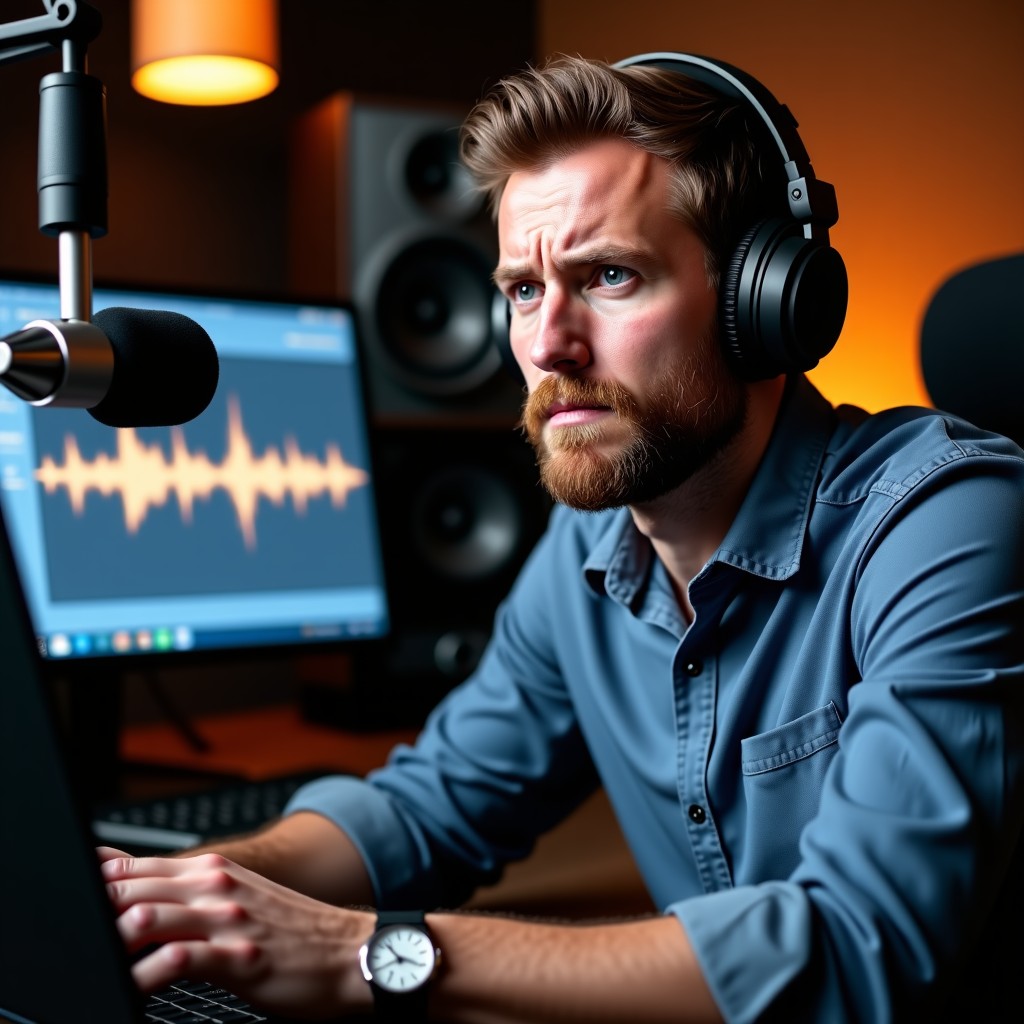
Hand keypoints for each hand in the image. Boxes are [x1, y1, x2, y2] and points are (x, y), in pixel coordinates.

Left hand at [98, 847, 373, 1019]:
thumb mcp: (237, 899)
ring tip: (94, 962)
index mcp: (211, 871)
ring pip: (145, 917)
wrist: (351, 951)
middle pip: (130, 888)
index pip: (132, 866)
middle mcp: (214, 886)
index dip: (93, 882)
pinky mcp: (238, 958)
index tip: (68, 901)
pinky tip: (130, 989)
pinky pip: (175, 962)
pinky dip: (142, 976)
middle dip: (93, 911)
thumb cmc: (292, 931)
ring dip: (111, 940)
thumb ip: (186, 893)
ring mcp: (226, 920)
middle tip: (73, 936)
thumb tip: (133, 891)